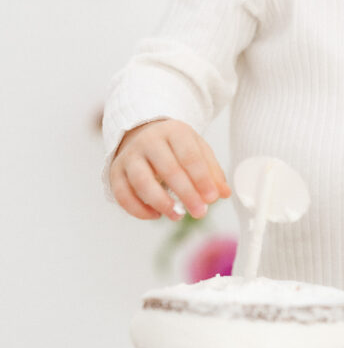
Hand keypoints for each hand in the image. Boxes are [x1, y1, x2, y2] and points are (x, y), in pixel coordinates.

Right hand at [110, 119, 231, 220]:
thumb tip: (224, 193)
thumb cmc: (176, 146)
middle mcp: (149, 141)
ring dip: (161, 202)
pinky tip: (156, 215)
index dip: (202, 179)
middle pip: (168, 169)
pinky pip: (122, 194)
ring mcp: (130, 155)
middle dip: (186, 194)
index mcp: (174, 131)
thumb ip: (212, 171)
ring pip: (141, 181)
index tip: (212, 198)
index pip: (189, 156)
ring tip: (178, 216)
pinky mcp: (115, 171)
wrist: (143, 133)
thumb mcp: (198, 150)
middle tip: (200, 212)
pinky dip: (138, 209)